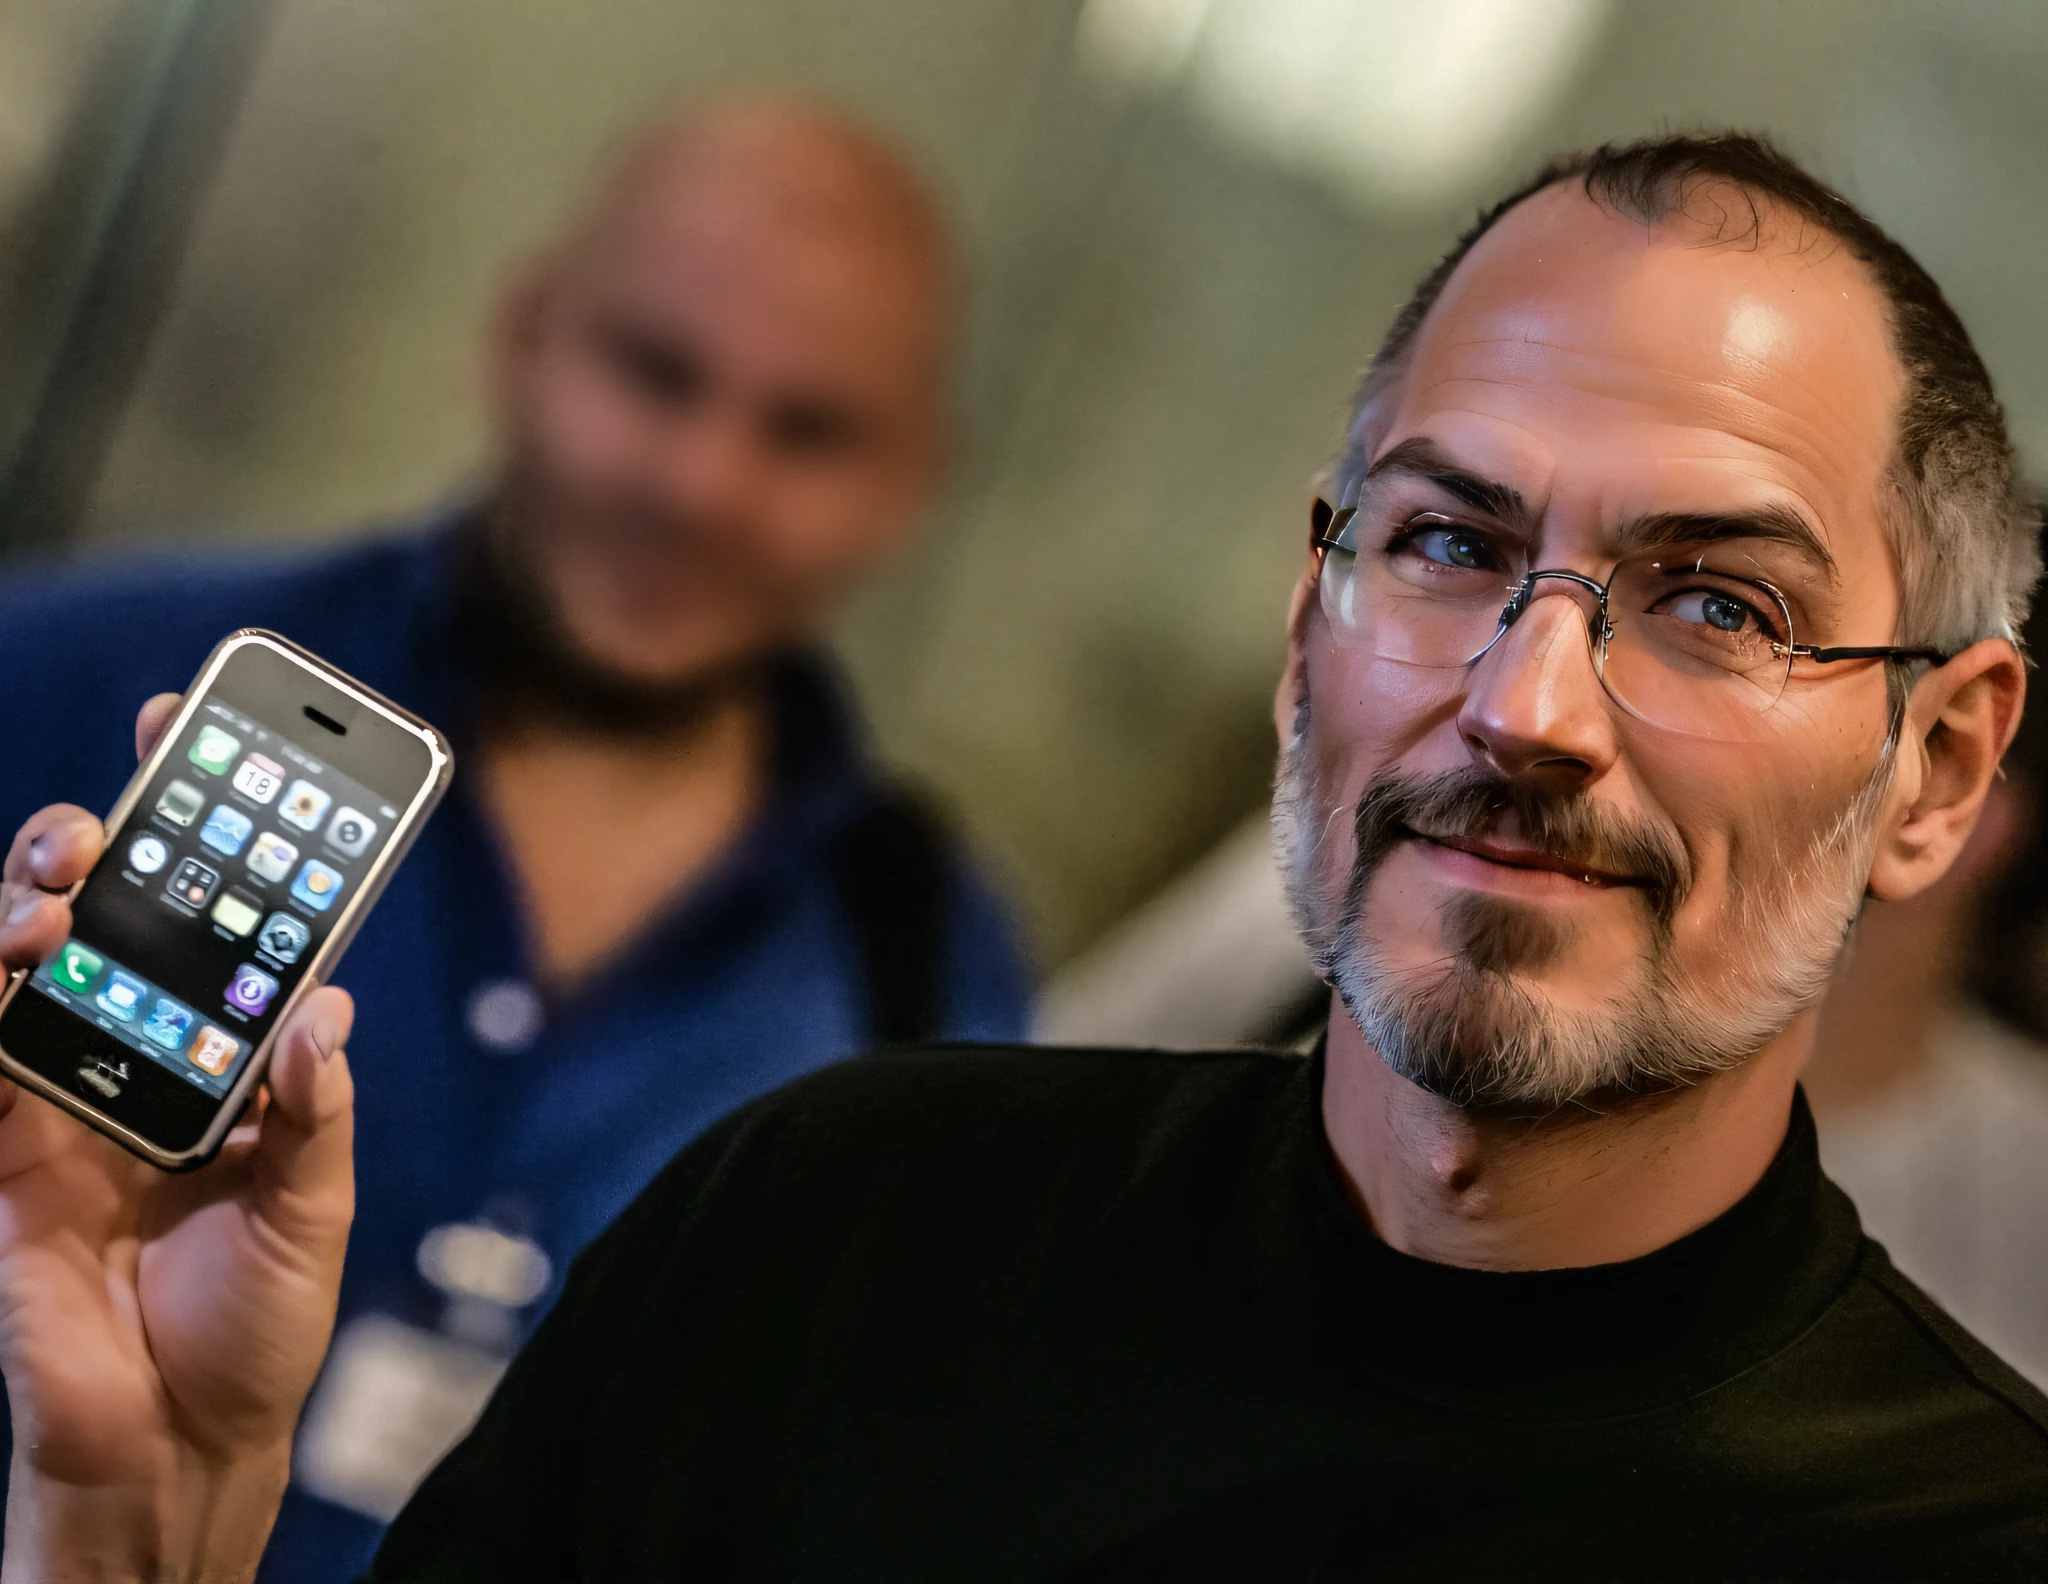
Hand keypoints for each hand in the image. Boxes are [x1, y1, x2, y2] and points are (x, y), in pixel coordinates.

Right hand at [0, 695, 354, 1581]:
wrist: (180, 1446)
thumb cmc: (256, 1325)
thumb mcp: (313, 1210)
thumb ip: (313, 1114)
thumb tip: (321, 1009)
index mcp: (230, 1064)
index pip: (219, 927)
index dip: (212, 838)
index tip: (210, 743)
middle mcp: (147, 1063)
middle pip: (112, 926)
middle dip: (107, 846)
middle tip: (120, 803)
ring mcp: (68, 1104)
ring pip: (29, 970)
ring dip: (34, 913)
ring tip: (64, 891)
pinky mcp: (7, 1160)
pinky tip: (14, 968)